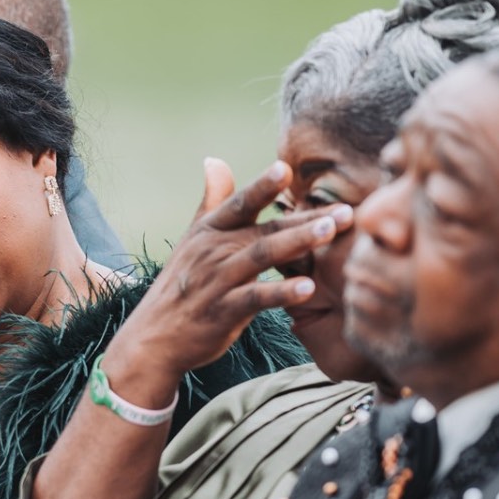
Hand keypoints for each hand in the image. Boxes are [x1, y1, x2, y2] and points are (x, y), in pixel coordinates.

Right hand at [108, 158, 350, 395]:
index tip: (285, 168)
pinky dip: (282, 293)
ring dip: (298, 243)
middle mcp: (213, 251)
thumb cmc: (181, 286)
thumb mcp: (192, 240)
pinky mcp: (223, 311)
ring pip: (262, 256)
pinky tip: (308, 289)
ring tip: (330, 232)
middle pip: (264, 229)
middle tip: (345, 211)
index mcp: (208, 231)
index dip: (261, 186)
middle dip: (304, 219)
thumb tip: (214, 160)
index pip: (240, 204)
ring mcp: (218, 280)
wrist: (154, 337)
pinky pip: (256, 298)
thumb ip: (210, 201)